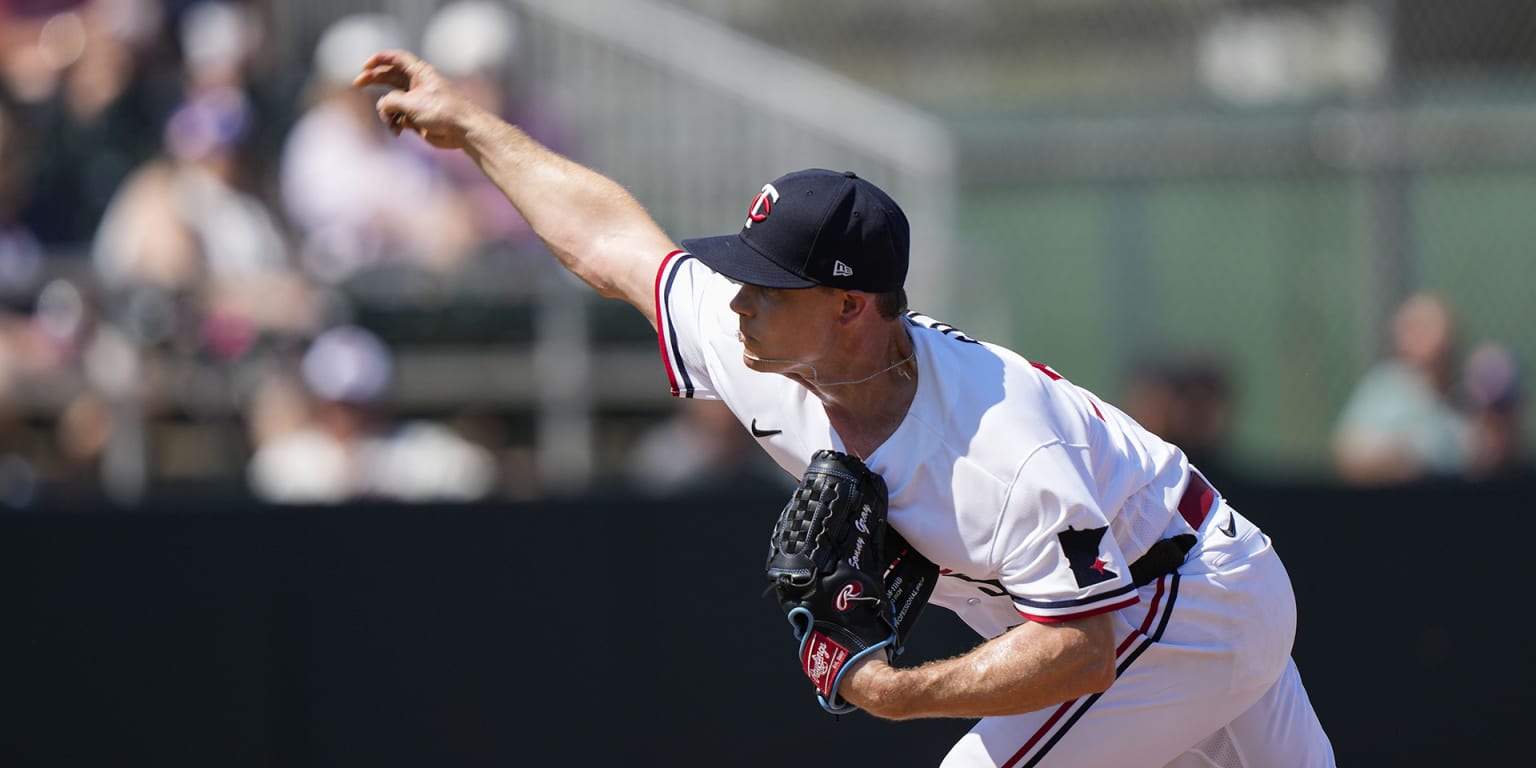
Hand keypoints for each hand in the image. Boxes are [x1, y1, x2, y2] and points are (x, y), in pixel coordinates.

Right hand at [352, 49, 477, 148]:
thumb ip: (390, 101)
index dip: (380, 58)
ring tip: (391, 121)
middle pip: (389, 76)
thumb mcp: (411, 103)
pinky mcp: (417, 117)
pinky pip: (397, 117)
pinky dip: (394, 123)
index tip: (365, 65)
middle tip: (357, 83)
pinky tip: (397, 131)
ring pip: (391, 101)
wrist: (462, 131)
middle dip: (373, 79)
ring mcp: (416, 101)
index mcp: (419, 73)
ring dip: (386, 111)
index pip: (396, 58)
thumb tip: (382, 107)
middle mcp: (417, 85)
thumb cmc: (442, 111)